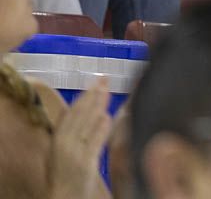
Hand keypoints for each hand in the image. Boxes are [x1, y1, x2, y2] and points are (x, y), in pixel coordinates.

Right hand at [48, 79, 110, 198]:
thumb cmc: (66, 177)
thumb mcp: (65, 153)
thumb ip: (77, 135)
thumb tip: (100, 115)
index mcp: (56, 142)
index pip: (70, 114)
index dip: (83, 97)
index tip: (94, 83)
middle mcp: (63, 146)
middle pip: (79, 116)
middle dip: (92, 96)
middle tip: (104, 79)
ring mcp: (74, 155)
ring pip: (86, 125)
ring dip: (98, 106)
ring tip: (107, 91)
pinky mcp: (84, 165)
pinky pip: (93, 143)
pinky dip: (100, 129)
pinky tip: (107, 117)